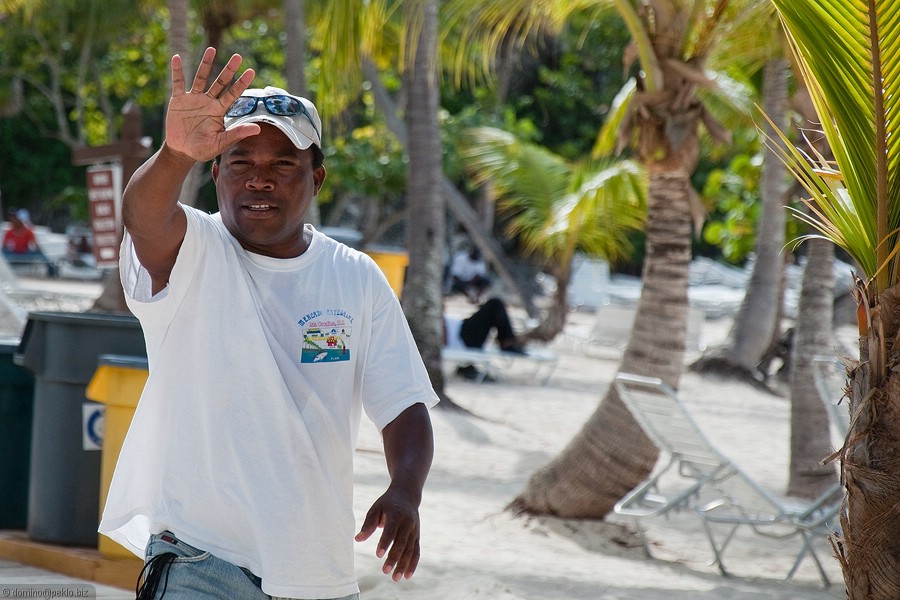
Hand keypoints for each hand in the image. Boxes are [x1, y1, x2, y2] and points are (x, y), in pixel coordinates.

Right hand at [164, 47, 258, 162]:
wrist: (182, 151)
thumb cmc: (202, 149)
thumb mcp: (220, 143)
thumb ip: (236, 134)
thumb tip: (258, 129)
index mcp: (219, 111)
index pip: (233, 94)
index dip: (241, 83)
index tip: (251, 71)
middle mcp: (208, 102)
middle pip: (220, 82)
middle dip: (228, 69)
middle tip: (238, 56)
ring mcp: (193, 99)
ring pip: (201, 78)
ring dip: (205, 64)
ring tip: (212, 49)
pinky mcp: (178, 100)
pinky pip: (177, 83)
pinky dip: (177, 71)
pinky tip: (177, 58)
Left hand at [355, 487, 421, 581]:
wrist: (407, 495)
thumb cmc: (387, 503)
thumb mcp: (376, 508)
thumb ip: (368, 524)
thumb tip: (358, 539)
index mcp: (396, 514)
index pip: (391, 530)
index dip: (385, 542)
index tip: (378, 554)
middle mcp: (408, 523)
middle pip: (402, 543)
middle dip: (394, 558)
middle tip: (384, 571)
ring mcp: (414, 530)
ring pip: (410, 550)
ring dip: (404, 565)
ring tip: (395, 578)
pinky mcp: (417, 536)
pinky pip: (416, 552)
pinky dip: (413, 564)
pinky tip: (406, 576)